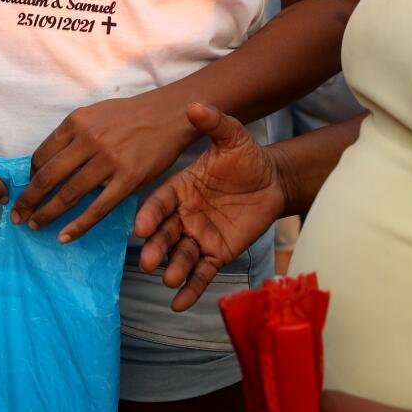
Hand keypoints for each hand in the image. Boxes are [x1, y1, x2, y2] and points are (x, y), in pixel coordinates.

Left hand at [12, 92, 198, 241]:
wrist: (169, 115)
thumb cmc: (130, 116)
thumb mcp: (94, 114)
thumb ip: (71, 135)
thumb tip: (46, 162)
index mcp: (76, 122)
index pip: (41, 156)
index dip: (28, 178)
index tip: (23, 192)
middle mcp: (89, 141)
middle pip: (47, 177)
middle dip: (27, 200)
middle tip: (16, 216)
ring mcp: (109, 161)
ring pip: (68, 195)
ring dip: (46, 214)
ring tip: (34, 226)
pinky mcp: (128, 180)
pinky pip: (97, 209)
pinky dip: (78, 226)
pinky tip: (65, 237)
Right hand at [134, 103, 287, 310]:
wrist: (272, 181)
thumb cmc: (246, 157)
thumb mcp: (232, 137)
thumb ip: (214, 123)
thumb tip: (195, 106)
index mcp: (180, 188)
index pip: (159, 203)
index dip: (149, 215)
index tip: (140, 227)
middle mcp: (184, 215)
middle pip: (164, 234)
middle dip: (155, 248)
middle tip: (148, 261)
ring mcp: (199, 236)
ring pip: (181, 256)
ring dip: (173, 269)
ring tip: (168, 280)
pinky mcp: (218, 253)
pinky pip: (202, 273)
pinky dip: (191, 289)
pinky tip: (180, 304)